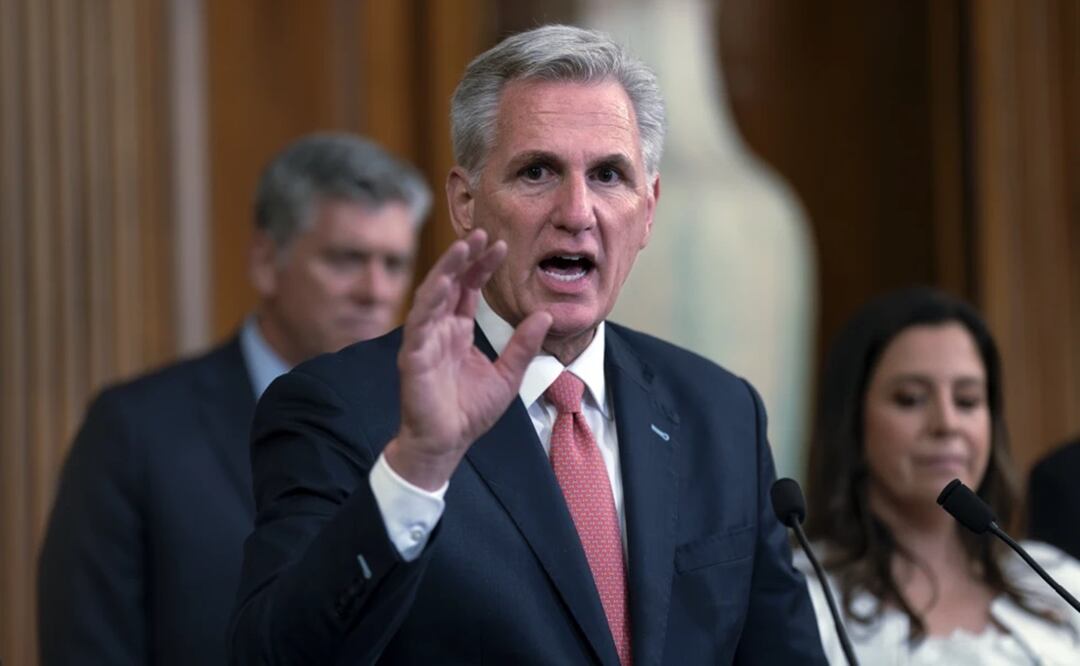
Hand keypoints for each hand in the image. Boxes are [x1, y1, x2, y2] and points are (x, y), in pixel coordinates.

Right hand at [384, 230, 551, 489]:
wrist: (446, 444)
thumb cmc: (469, 412)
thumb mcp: (508, 375)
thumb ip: (523, 345)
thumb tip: (545, 316)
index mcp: (457, 331)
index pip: (468, 289)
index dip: (481, 266)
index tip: (500, 246)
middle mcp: (439, 330)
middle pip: (450, 284)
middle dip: (463, 258)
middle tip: (481, 233)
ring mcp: (424, 341)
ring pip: (432, 295)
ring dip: (446, 270)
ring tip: (462, 247)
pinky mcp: (413, 356)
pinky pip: (419, 323)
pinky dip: (430, 301)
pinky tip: (442, 283)